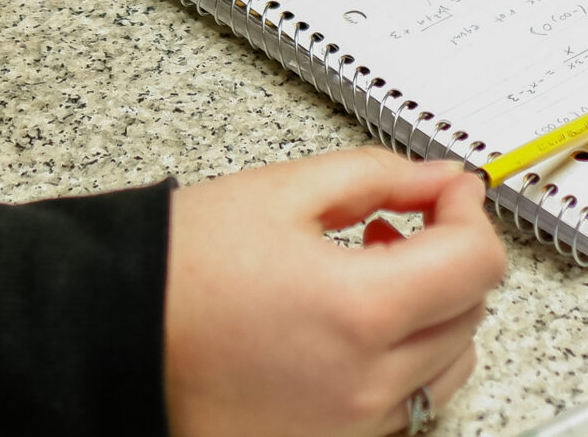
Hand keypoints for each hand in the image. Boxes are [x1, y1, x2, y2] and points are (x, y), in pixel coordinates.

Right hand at [167, 150, 505, 436]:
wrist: (110, 342)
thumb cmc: (176, 272)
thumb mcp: (281, 192)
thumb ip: (377, 176)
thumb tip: (442, 182)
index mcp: (360, 311)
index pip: (477, 263)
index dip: (469, 214)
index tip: (445, 195)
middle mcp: (366, 384)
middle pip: (469, 314)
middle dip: (447, 259)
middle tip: (393, 225)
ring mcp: (350, 428)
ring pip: (447, 368)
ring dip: (430, 316)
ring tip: (367, 277)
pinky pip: (402, 407)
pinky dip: (398, 365)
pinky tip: (347, 328)